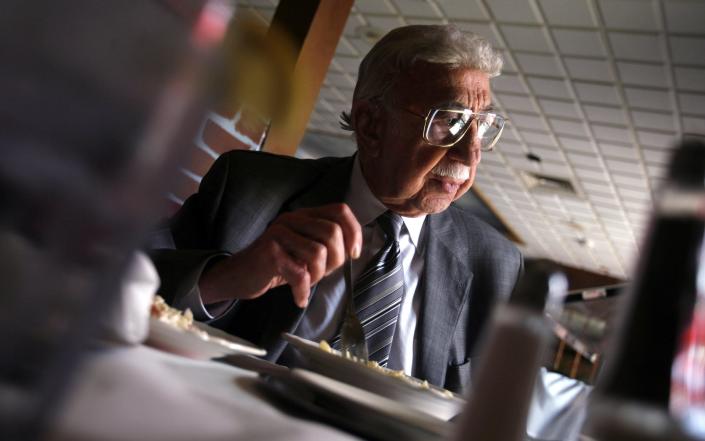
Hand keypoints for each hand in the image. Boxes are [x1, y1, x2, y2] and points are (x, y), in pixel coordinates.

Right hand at [199, 203, 361, 307]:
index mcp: (304, 215)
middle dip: (335, 261)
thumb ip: (327, 246)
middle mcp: (292, 219)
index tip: (353, 254)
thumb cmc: (276, 266)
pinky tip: (298, 297)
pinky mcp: (270, 252)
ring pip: (319, 252)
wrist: (238, 277)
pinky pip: (300, 273)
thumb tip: (353, 249)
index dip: (353, 232)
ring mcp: (279, 232)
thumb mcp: (305, 252)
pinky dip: (302, 291)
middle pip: (332, 232)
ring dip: (317, 275)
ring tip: (305, 283)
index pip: (340, 211)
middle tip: (321, 275)